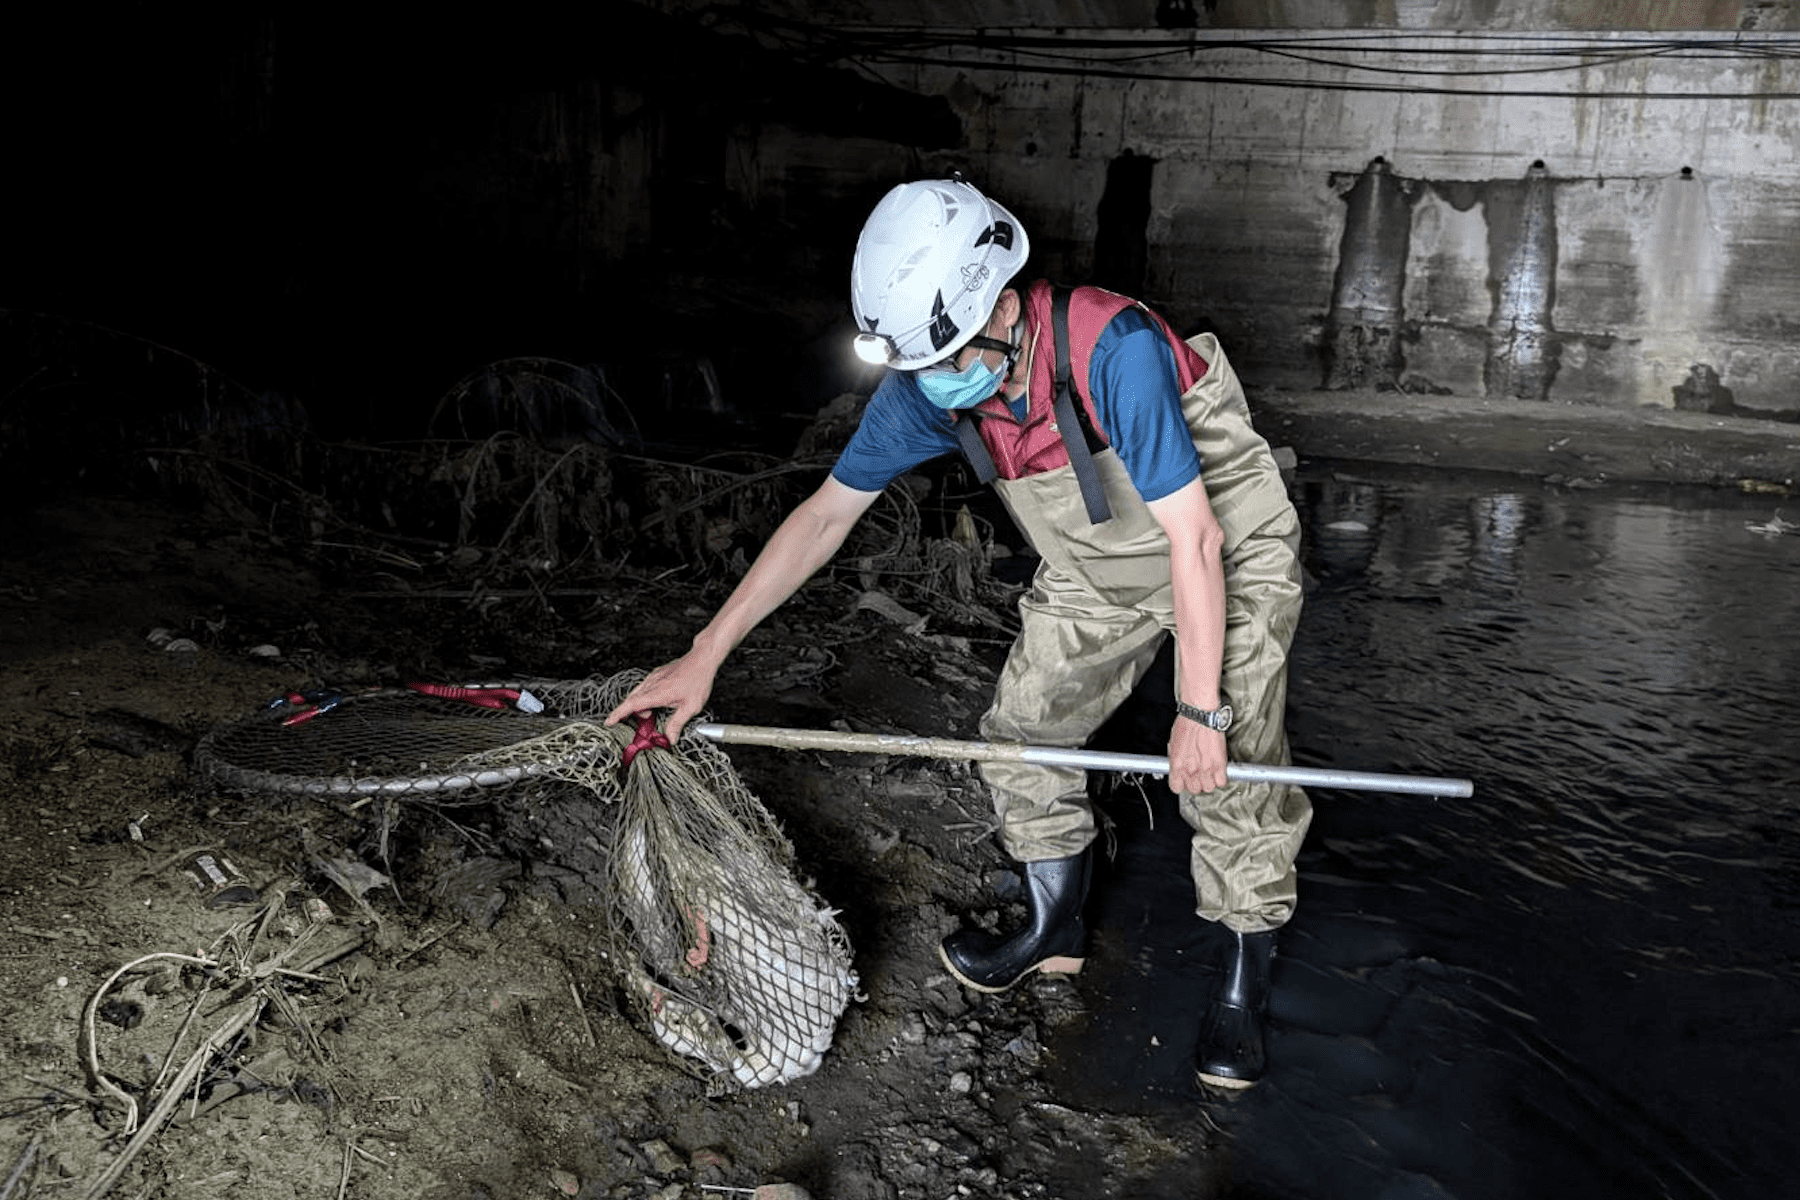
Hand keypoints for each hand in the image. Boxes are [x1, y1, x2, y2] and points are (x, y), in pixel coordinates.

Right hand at [605, 650, 720, 742]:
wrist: (702, 659)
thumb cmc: (698, 679)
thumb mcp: (691, 707)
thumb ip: (677, 723)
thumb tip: (670, 738)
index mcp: (657, 693)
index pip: (631, 705)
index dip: (618, 714)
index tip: (609, 721)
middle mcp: (652, 684)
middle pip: (632, 700)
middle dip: (630, 713)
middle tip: (638, 724)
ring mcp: (654, 677)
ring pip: (638, 693)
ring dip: (639, 705)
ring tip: (650, 715)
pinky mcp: (657, 674)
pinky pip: (644, 687)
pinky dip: (644, 697)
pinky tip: (655, 702)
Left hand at [1167, 717, 1228, 794]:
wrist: (1200, 715)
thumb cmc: (1186, 725)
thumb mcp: (1173, 745)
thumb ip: (1177, 760)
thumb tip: (1179, 768)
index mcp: (1177, 765)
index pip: (1176, 787)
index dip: (1182, 784)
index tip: (1185, 780)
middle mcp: (1190, 770)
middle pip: (1194, 790)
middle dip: (1196, 783)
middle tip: (1198, 774)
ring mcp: (1205, 768)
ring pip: (1209, 788)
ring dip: (1209, 781)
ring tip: (1209, 772)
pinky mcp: (1219, 764)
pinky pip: (1221, 782)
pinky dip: (1221, 778)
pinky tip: (1218, 771)